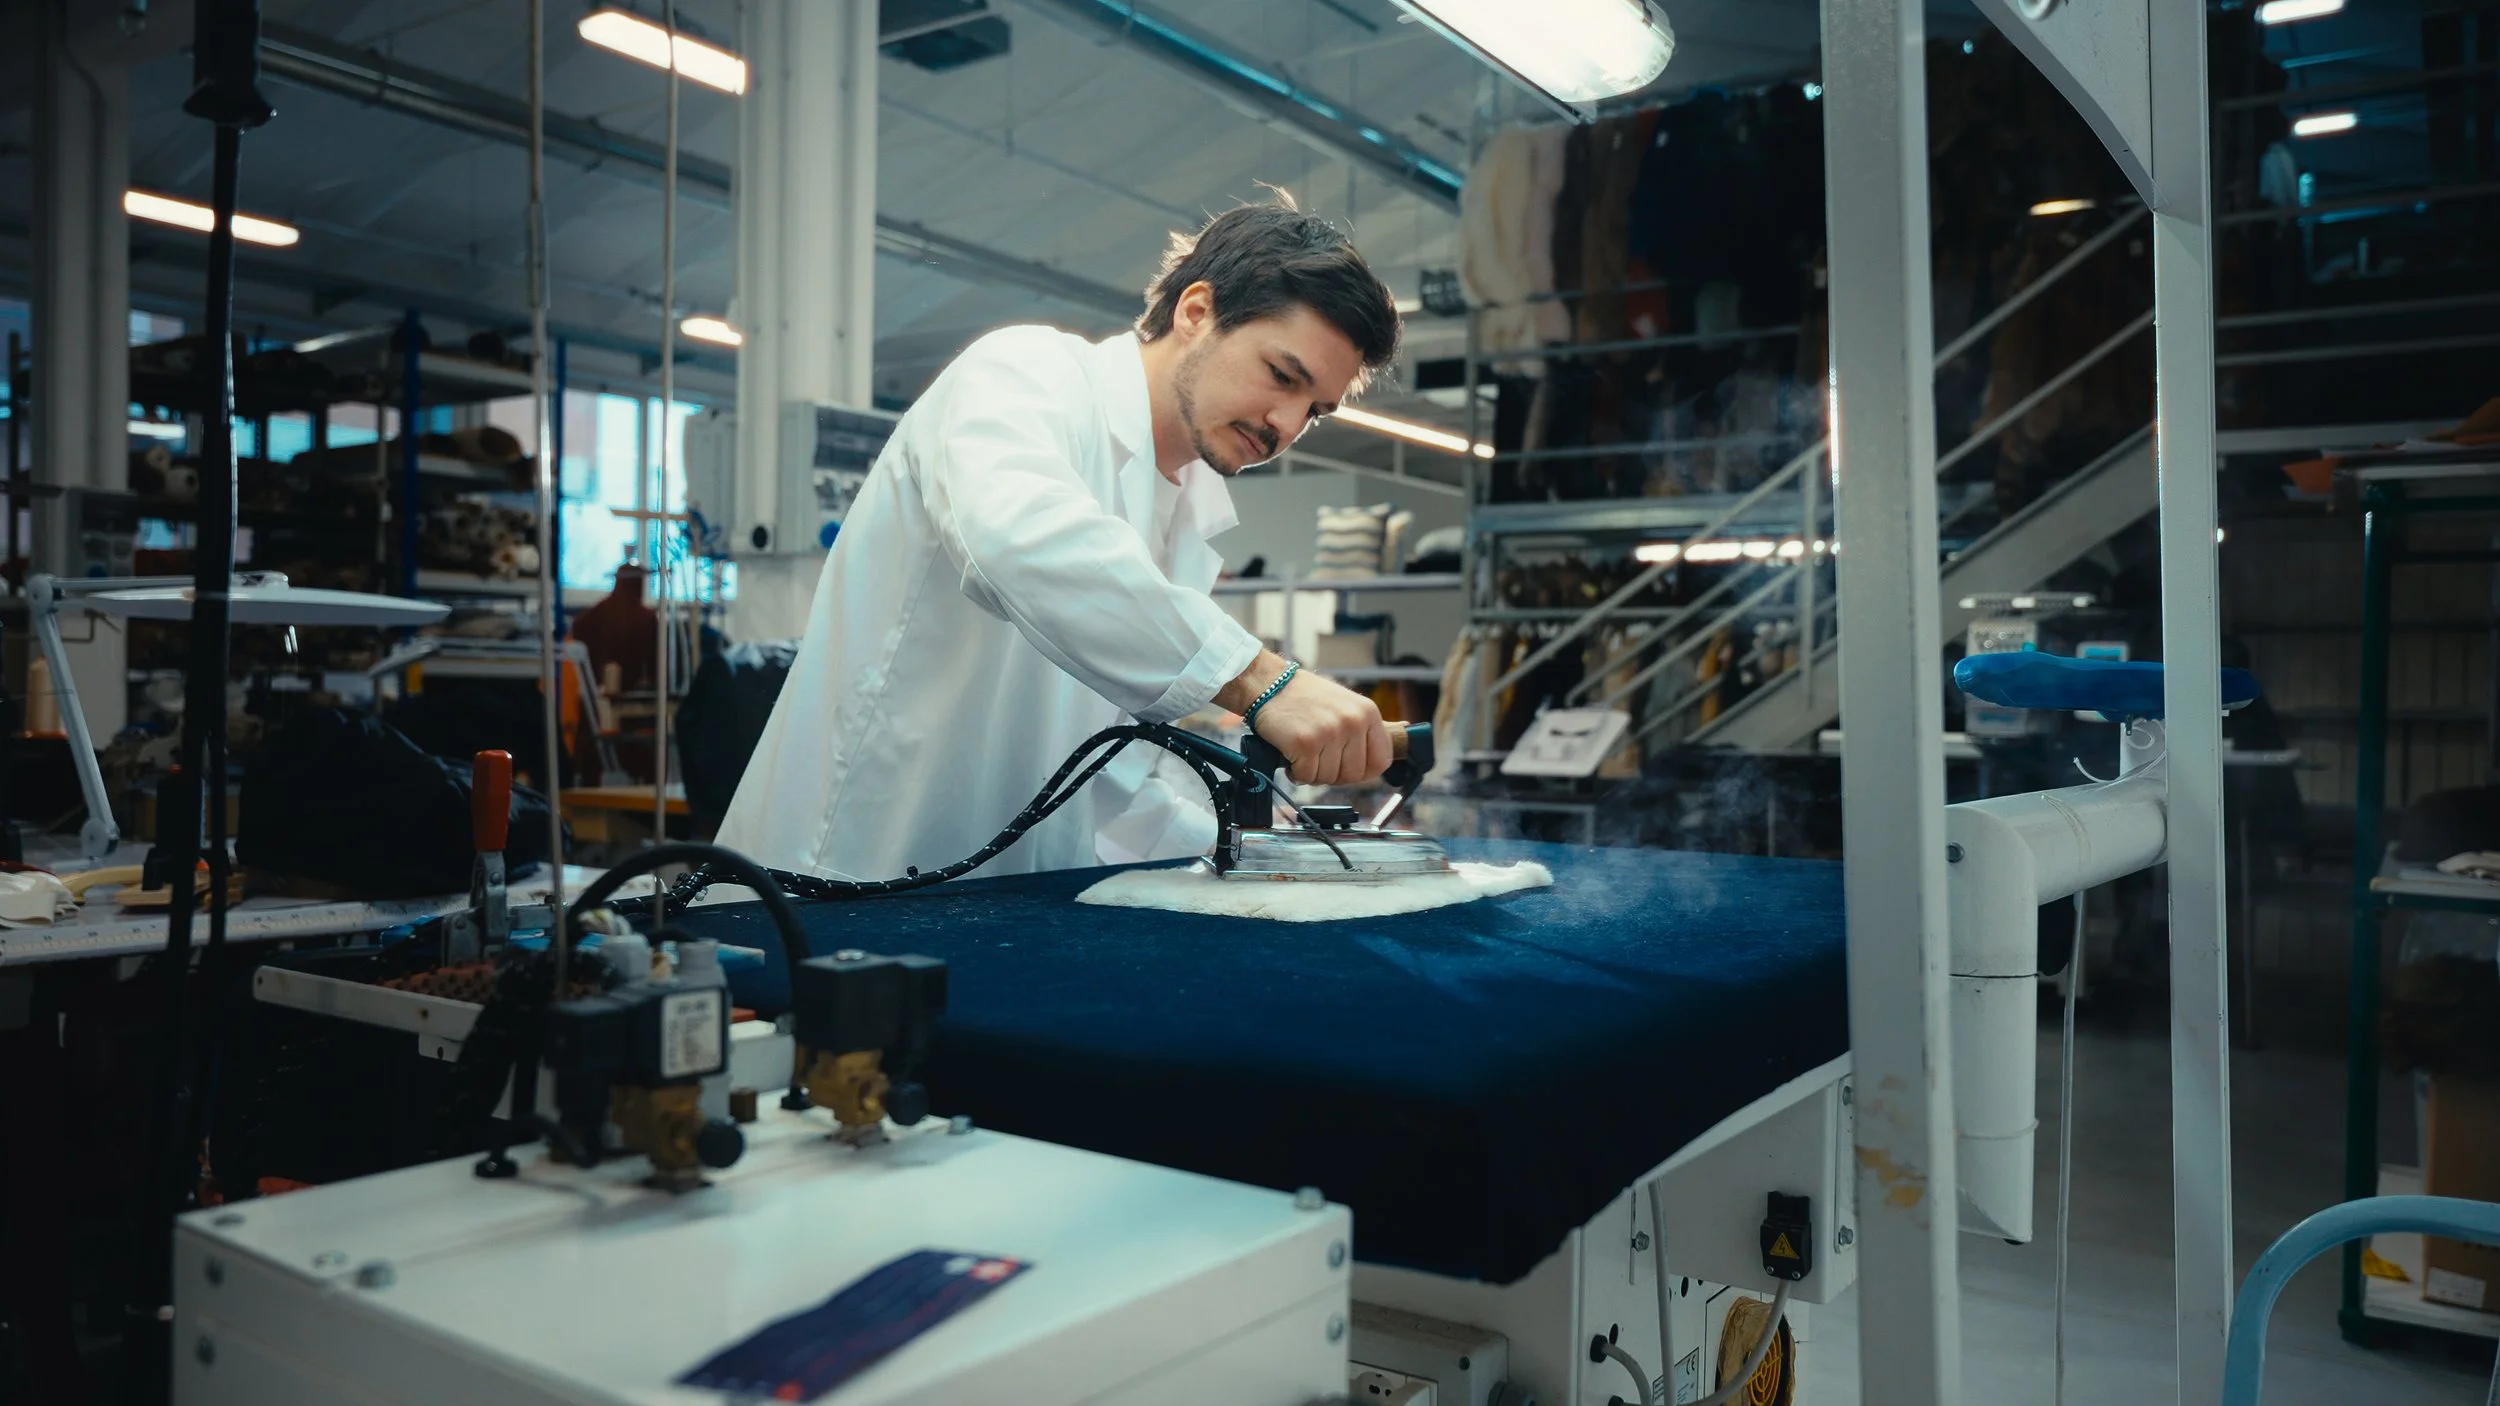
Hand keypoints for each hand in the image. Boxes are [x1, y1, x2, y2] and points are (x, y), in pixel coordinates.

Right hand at [1242, 666, 1390, 786]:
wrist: (1269, 684)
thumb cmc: (1305, 696)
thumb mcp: (1347, 703)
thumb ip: (1369, 724)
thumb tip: (1405, 730)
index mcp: (1367, 713)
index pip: (1381, 761)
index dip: (1363, 770)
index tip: (1346, 765)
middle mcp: (1352, 722)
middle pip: (1354, 775)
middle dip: (1333, 772)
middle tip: (1318, 755)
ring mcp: (1330, 733)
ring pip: (1329, 778)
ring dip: (1312, 771)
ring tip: (1303, 750)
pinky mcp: (1306, 743)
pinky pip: (1307, 776)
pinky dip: (1296, 771)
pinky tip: (1291, 753)